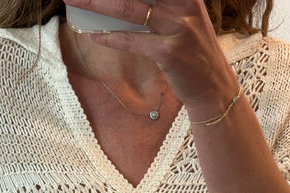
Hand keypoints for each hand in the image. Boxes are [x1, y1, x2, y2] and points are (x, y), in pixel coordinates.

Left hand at [64, 0, 239, 118]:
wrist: (213, 86)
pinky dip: (111, 38)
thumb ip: (164, 6)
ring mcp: (177, 28)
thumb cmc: (194, 53)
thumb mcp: (186, 20)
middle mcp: (184, 6)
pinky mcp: (168, 53)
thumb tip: (122, 5)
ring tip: (77, 1)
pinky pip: (132, 41)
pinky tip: (95, 36)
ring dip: (98, 4)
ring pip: (129, 9)